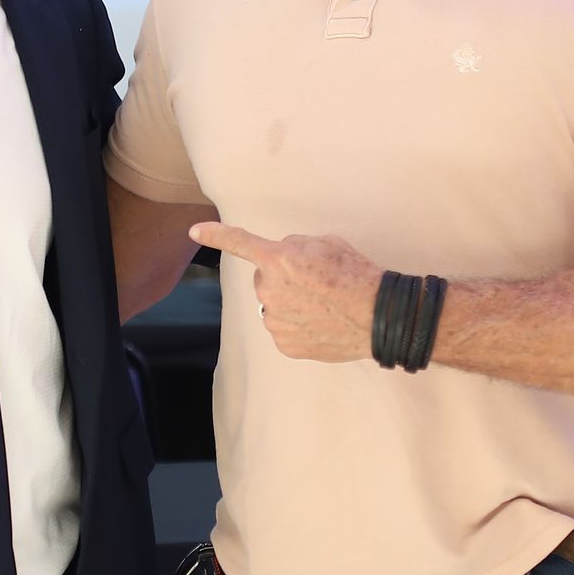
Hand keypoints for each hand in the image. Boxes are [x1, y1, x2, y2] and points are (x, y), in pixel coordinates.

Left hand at [189, 222, 379, 361]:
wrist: (378, 316)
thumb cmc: (356, 275)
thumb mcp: (327, 243)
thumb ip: (296, 246)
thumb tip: (286, 258)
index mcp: (278, 259)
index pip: (239, 243)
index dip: (216, 236)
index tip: (195, 230)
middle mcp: (270, 290)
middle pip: (264, 279)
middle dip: (282, 278)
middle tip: (314, 283)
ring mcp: (275, 320)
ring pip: (274, 306)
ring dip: (290, 302)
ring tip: (322, 305)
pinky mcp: (284, 344)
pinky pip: (283, 329)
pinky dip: (298, 325)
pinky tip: (321, 322)